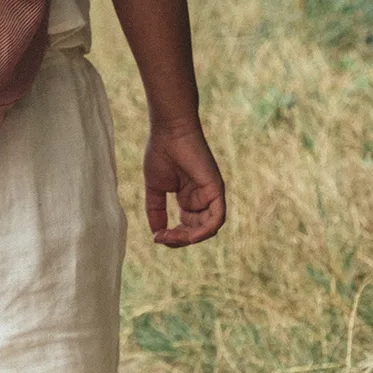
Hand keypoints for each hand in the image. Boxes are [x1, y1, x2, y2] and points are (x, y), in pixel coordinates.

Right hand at [144, 123, 225, 245]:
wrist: (168, 132)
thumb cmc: (160, 153)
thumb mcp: (155, 189)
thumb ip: (156, 211)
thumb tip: (156, 235)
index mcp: (190, 199)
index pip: (188, 228)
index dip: (173, 237)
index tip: (156, 237)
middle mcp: (203, 199)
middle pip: (197, 231)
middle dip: (179, 239)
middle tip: (161, 237)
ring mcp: (211, 194)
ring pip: (208, 229)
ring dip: (189, 238)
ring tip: (170, 236)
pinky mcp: (216, 189)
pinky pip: (217, 218)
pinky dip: (204, 231)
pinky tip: (188, 235)